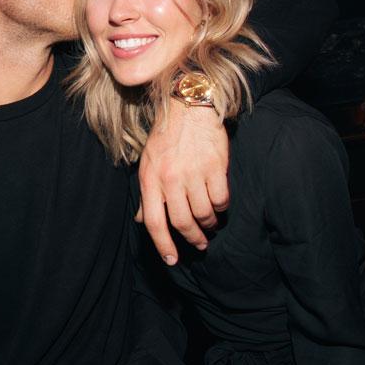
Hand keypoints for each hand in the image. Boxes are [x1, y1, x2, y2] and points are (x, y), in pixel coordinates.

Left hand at [137, 106, 229, 264]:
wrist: (188, 104)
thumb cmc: (166, 136)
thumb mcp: (148, 163)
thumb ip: (148, 194)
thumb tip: (143, 221)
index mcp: (150, 179)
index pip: (154, 222)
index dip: (163, 245)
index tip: (172, 260)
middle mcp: (170, 178)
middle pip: (181, 222)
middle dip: (192, 238)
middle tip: (200, 244)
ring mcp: (193, 172)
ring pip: (203, 213)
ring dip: (209, 224)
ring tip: (211, 224)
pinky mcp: (215, 166)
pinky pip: (220, 198)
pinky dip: (222, 207)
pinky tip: (220, 206)